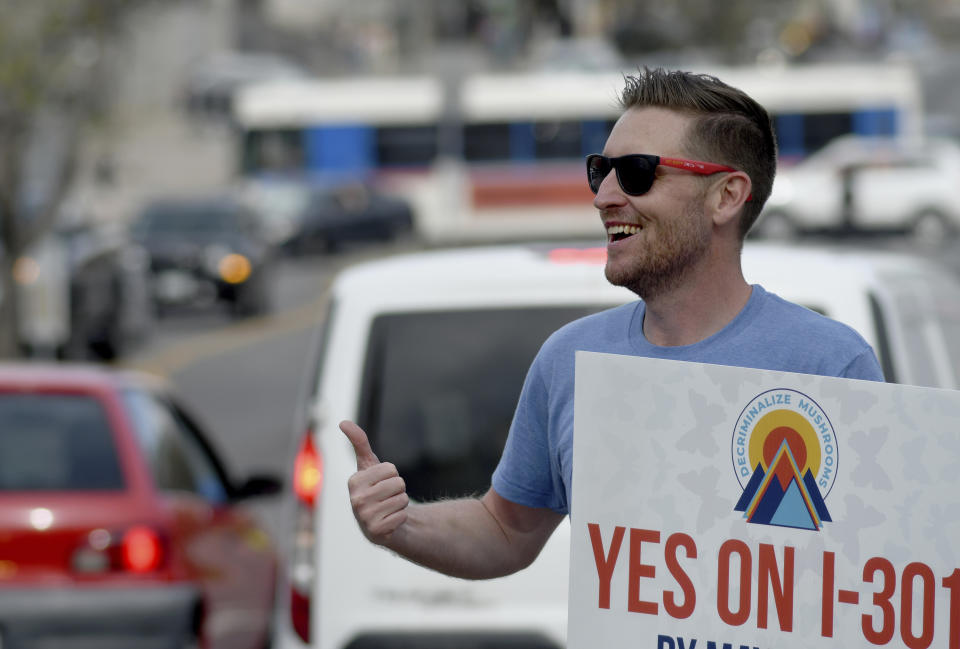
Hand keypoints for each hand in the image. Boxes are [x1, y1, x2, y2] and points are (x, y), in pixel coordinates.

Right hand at [340, 420, 408, 544]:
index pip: (391, 468)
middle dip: (398, 489)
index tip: (381, 483)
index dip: (392, 475)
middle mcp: (356, 500)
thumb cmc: (375, 490)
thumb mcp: (368, 465)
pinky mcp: (376, 532)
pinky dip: (401, 518)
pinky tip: (390, 521)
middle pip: (398, 483)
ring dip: (400, 504)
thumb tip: (343, 422)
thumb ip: (359, 442)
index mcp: (354, 481)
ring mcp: (364, 517)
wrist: (381, 523)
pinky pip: (402, 516)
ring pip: (402, 499)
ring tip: (388, 508)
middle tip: (386, 498)